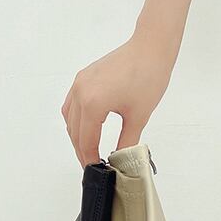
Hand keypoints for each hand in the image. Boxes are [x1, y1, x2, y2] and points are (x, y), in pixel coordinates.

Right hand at [62, 34, 175, 166]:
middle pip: (75, 133)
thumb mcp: (138, 118)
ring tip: (90, 151)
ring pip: (70, 120)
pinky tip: (86, 129)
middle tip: (93, 166)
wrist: (150, 48)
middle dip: (83, 152)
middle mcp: (81, 93)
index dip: (90, 160)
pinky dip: (76, 121)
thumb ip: (126, 143)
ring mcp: (79, 84)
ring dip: (78, 137)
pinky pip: (71, 105)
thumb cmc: (148, 78)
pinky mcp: (83, 78)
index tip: (97, 172)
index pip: (86, 142)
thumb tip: (122, 162)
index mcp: (93, 104)